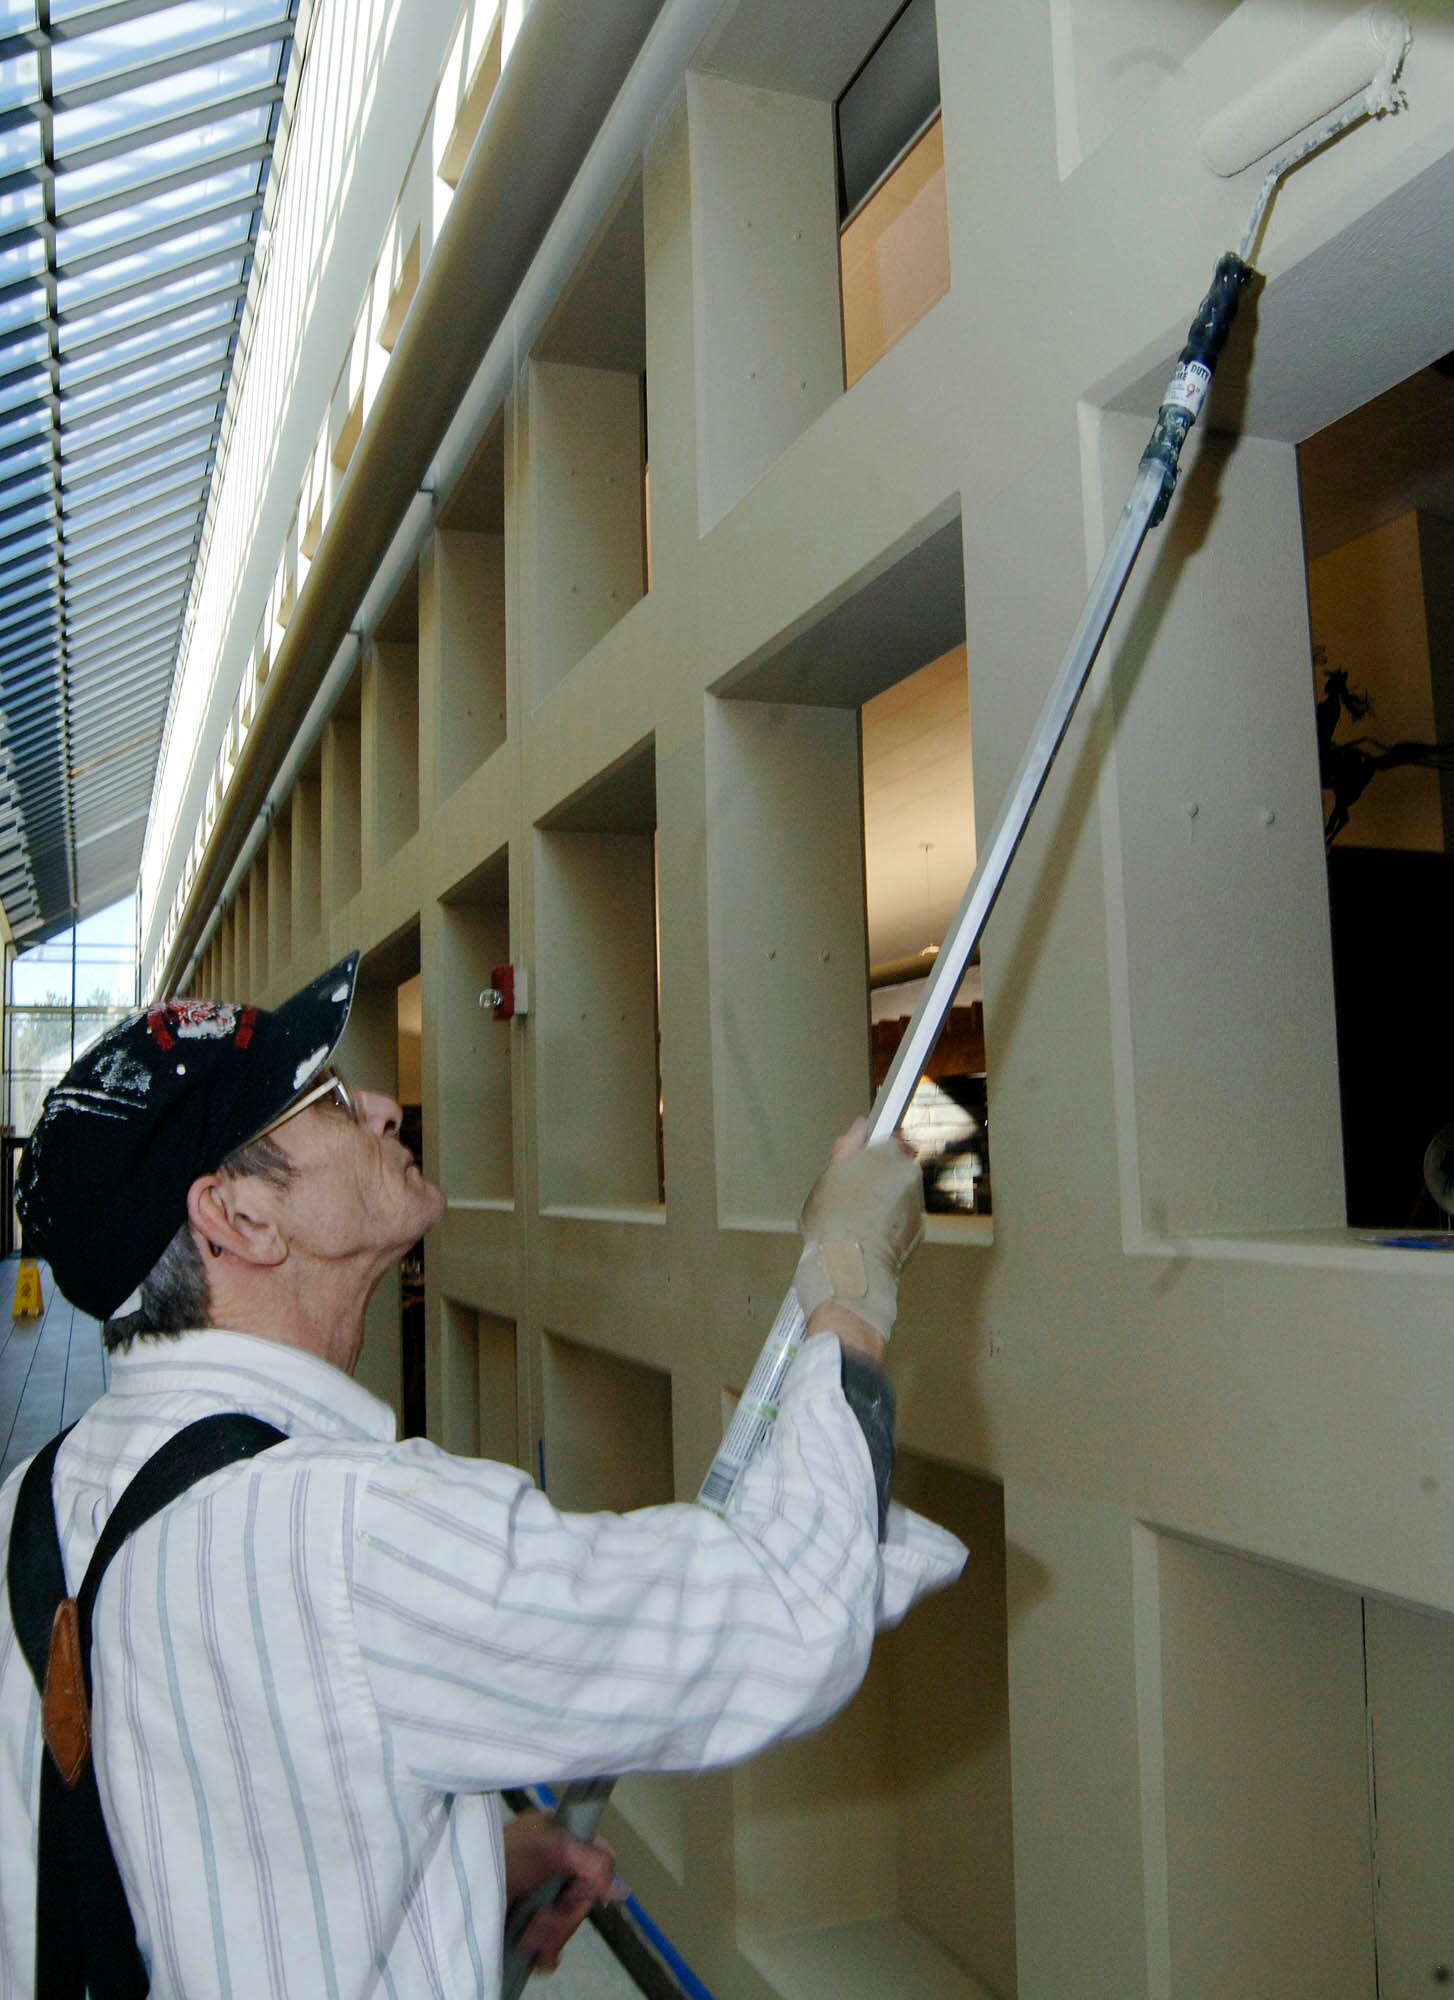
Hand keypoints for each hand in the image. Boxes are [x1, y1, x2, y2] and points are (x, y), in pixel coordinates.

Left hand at [503, 1810, 626, 1972]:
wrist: (462, 1897)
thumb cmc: (504, 1859)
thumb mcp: (551, 1846)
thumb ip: (593, 1861)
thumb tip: (622, 1890)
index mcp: (556, 1838)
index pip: (597, 1858)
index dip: (593, 1880)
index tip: (578, 1890)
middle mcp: (550, 1868)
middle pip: (583, 1896)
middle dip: (564, 1913)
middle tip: (544, 1915)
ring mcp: (539, 1898)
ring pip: (568, 1922)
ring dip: (551, 1933)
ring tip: (528, 1934)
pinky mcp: (527, 1926)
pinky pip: (552, 1945)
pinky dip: (546, 1953)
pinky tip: (535, 1953)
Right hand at [797, 1118, 921, 1360]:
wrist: (851, 1268)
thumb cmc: (834, 1221)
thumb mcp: (829, 1175)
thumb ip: (848, 1145)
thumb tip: (860, 1126)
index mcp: (888, 1155)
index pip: (887, 1140)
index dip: (870, 1153)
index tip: (855, 1166)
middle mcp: (910, 1176)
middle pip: (894, 1169)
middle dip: (877, 1179)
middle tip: (849, 1198)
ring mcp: (918, 1204)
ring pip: (899, 1196)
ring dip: (883, 1204)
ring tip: (857, 1221)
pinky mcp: (919, 1231)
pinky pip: (903, 1221)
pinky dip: (890, 1226)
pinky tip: (869, 1237)